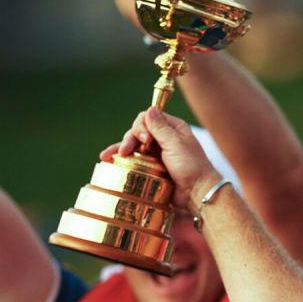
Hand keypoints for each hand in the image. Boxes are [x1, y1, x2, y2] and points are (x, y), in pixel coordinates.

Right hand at [99, 107, 221, 212]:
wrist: (196, 193)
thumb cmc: (191, 167)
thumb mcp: (176, 144)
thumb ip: (161, 128)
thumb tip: (150, 108)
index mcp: (172, 128)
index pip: (149, 118)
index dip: (141, 126)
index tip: (144, 139)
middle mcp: (163, 138)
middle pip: (138, 131)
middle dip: (130, 139)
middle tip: (126, 151)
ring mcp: (156, 153)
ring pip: (133, 146)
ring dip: (120, 148)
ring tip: (107, 156)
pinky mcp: (150, 167)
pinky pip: (133, 160)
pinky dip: (120, 159)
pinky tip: (108, 161)